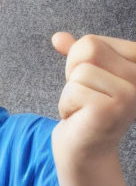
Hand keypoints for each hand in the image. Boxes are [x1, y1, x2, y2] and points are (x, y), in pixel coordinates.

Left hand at [51, 32, 135, 159]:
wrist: (85, 148)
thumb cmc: (86, 107)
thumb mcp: (83, 74)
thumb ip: (74, 53)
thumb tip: (58, 37)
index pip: (92, 42)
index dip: (79, 63)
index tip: (92, 85)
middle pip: (87, 49)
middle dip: (74, 73)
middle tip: (86, 97)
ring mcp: (131, 94)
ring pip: (79, 71)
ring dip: (71, 92)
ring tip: (86, 108)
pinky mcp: (112, 109)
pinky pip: (73, 90)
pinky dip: (68, 105)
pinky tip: (83, 118)